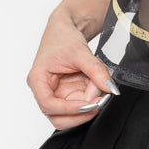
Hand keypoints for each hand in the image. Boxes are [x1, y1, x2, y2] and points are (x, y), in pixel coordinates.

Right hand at [27, 10, 116, 130]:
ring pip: (71, 116)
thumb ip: (96, 71)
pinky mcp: (68, 96)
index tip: (88, 105)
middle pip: (58, 118)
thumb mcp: (81, 52)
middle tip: (99, 102)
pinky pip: (80, 105)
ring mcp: (57, 95)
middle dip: (80, 113)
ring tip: (97, 88)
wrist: (66, 30)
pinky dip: (91, 100)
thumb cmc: (63, 38)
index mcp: (38, 79)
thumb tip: (110, 88)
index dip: (68, 109)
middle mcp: (44, 91)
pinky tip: (95, 87)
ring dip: (87, 107)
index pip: (48, 105)